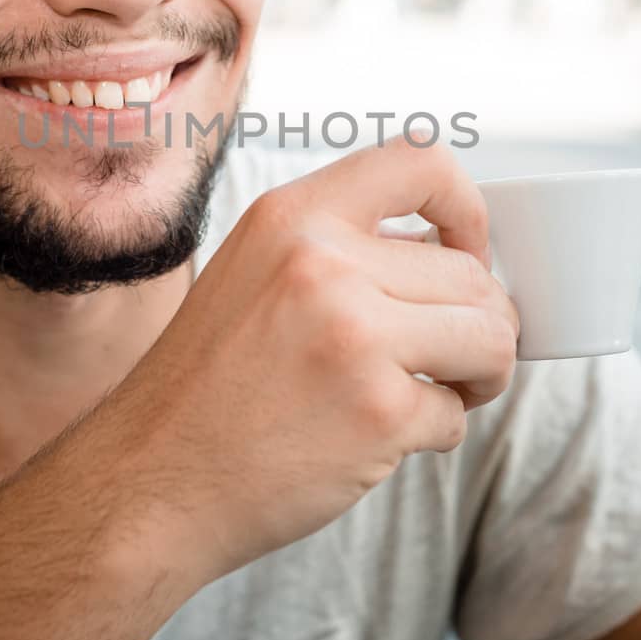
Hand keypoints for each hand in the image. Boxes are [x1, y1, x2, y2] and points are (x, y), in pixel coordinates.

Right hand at [113, 138, 518, 580]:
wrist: (150, 478)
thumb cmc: (207, 385)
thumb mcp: (253, 273)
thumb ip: (340, 248)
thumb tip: (450, 253)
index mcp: (292, 217)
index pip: (421, 161)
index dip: (466, 208)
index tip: (467, 252)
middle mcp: (322, 265)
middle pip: (472, 275)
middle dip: (479, 322)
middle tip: (449, 356)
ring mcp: (353, 337)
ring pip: (489, 337)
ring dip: (479, 373)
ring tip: (439, 389)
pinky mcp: (377, 413)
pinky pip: (457, 412)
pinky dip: (435, 430)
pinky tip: (380, 435)